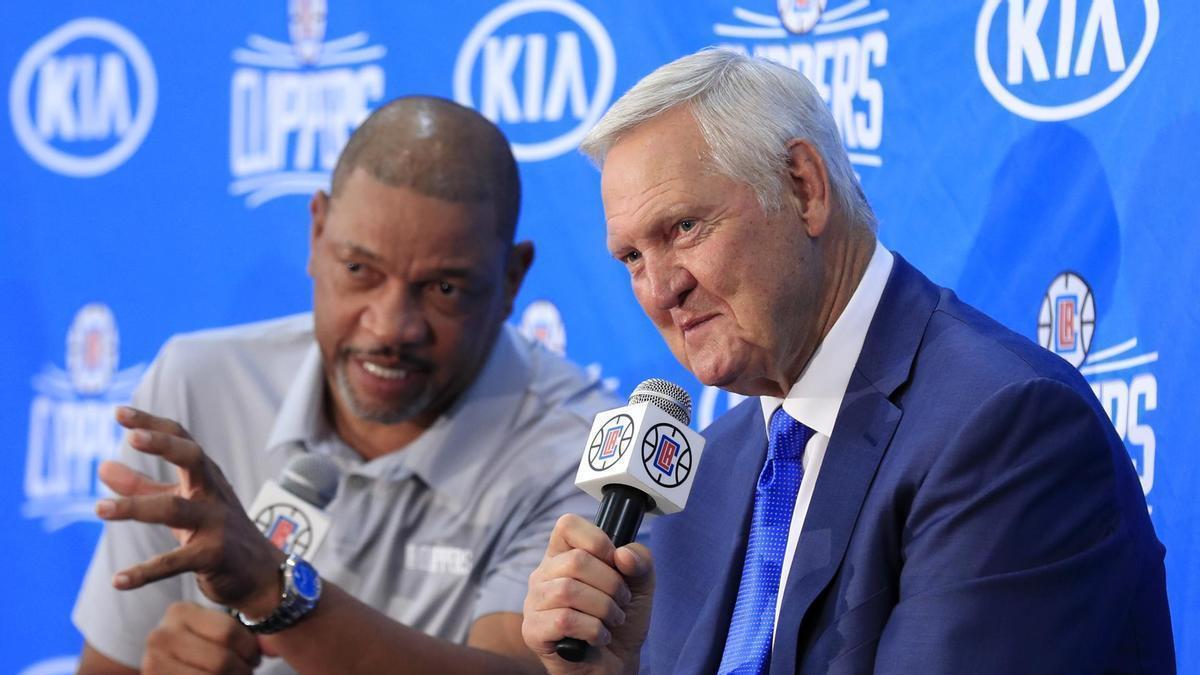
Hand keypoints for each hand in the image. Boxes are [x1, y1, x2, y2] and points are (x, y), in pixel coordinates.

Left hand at [96, 406, 284, 615]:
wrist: (259, 571)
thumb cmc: (215, 531)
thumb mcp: (180, 504)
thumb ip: (142, 487)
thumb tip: (102, 466)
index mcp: (204, 476)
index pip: (180, 440)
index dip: (151, 424)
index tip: (118, 412)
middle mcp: (212, 493)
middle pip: (193, 459)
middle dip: (164, 445)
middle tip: (131, 438)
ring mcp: (215, 523)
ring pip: (174, 509)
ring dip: (135, 507)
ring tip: (99, 508)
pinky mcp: (213, 555)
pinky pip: (175, 561)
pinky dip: (145, 572)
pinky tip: (118, 580)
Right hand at [142, 602, 261, 674]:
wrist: (173, 666)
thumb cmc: (204, 651)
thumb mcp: (220, 635)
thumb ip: (248, 638)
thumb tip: (274, 647)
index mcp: (180, 611)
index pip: (228, 632)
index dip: (249, 650)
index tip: (252, 657)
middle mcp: (160, 635)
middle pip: (221, 661)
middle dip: (242, 672)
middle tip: (245, 672)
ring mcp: (152, 663)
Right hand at [522, 514, 654, 674]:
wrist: (617, 663)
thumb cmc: (621, 621)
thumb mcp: (641, 584)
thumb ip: (640, 560)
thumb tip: (623, 555)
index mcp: (564, 555)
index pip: (567, 525)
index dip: (596, 539)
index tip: (615, 561)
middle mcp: (544, 575)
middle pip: (575, 561)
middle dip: (610, 583)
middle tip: (620, 601)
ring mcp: (534, 603)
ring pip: (568, 591)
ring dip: (603, 608)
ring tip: (612, 620)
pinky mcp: (533, 631)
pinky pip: (564, 620)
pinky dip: (593, 630)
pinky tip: (598, 637)